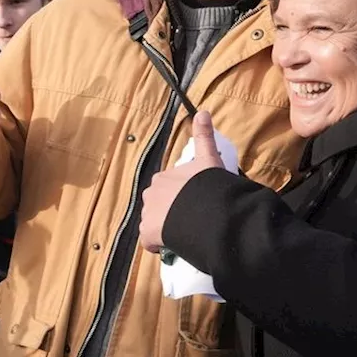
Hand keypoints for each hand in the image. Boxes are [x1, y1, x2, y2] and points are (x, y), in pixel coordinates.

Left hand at [140, 111, 222, 253]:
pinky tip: (174, 245)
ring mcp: (148, 214)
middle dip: (170, 212)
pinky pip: (150, 241)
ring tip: (186, 233)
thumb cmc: (208, 184)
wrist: (205, 210)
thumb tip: (203, 111)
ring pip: (154, 222)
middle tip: (191, 219)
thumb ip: (204, 136)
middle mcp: (151, 193)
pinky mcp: (147, 233)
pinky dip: (159, 244)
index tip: (194, 203)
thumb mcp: (209, 157)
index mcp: (163, 176)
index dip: (181, 197)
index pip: (168, 188)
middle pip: (159, 205)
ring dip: (165, 228)